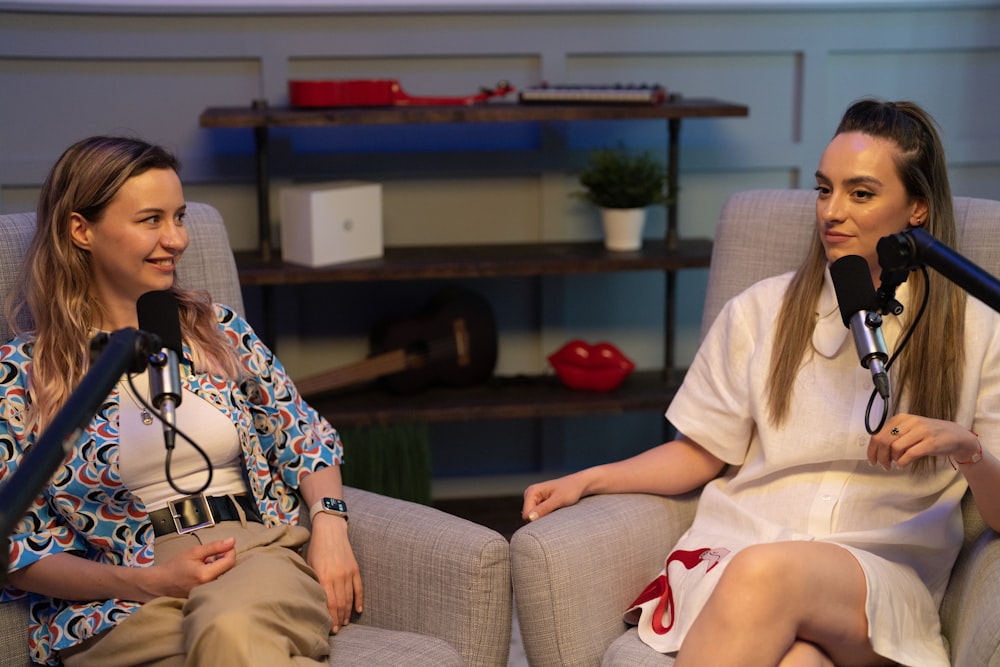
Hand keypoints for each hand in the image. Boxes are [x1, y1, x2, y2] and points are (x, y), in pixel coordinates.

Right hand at [145, 537, 236, 598]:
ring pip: (224, 575)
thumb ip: (214, 547)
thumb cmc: (175, 566)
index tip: (225, 545)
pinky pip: (218, 581)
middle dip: (225, 558)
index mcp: (206, 575)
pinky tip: (206, 570)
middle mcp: (209, 586)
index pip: (229, 562)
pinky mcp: (207, 594)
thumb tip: (232, 541)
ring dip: (220, 565)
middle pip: (229, 569)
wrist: (161, 583)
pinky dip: (215, 573)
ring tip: (208, 561)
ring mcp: (208, 592)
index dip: (230, 551)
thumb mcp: (194, 552)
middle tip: (215, 553)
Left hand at [306, 513, 362, 632]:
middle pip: (340, 604)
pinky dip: (359, 600)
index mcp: (324, 577)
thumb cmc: (316, 548)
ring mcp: (348, 573)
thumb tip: (311, 600)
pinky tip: (358, 610)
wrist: (330, 530)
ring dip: (347, 612)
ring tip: (345, 622)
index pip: (329, 604)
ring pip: (349, 598)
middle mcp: (337, 577)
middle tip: (337, 630)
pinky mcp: (355, 568)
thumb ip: (312, 582)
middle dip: (338, 619)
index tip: (330, 628)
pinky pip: (359, 588)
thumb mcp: (309, 564)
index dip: (330, 618)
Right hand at [522, 473, 586, 521]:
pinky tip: (554, 511)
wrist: (578, 484)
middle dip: (539, 519)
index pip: (526, 514)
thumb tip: (529, 518)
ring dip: (543, 518)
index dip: (537, 521)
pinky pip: (537, 515)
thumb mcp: (558, 500)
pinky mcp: (538, 502)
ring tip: (556, 512)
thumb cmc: (570, 489)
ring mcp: (533, 499)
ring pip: (533, 517)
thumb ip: (544, 509)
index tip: (552, 519)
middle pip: (528, 517)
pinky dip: (545, 516)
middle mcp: (529, 494)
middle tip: (555, 515)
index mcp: (532, 491)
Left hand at [868, 414, 978, 469]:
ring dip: (891, 460)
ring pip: (895, 448)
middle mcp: (910, 422)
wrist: (956, 435)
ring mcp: (921, 432)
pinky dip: (902, 462)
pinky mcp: (930, 443)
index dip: (872, 450)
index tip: (872, 460)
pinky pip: (910, 454)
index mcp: (901, 418)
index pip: (878, 434)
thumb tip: (876, 449)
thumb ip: (894, 435)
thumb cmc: (929, 434)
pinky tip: (902, 465)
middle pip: (884, 441)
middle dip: (880, 456)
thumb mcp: (909, 429)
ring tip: (894, 465)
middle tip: (883, 465)